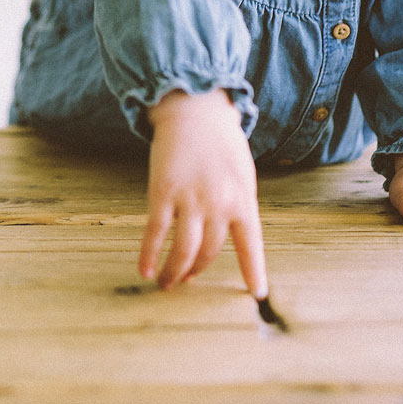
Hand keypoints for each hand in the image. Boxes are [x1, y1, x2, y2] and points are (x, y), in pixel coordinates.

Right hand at [140, 89, 267, 296]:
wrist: (193, 109)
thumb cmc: (220, 142)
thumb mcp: (242, 174)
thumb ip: (238, 204)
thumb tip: (230, 235)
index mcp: (243, 199)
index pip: (251, 245)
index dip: (254, 272)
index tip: (257, 294)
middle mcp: (219, 203)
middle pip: (209, 251)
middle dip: (198, 270)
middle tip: (187, 281)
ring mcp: (190, 198)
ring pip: (184, 249)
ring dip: (175, 272)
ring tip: (167, 284)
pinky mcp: (162, 192)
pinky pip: (156, 232)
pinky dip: (150, 254)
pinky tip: (145, 270)